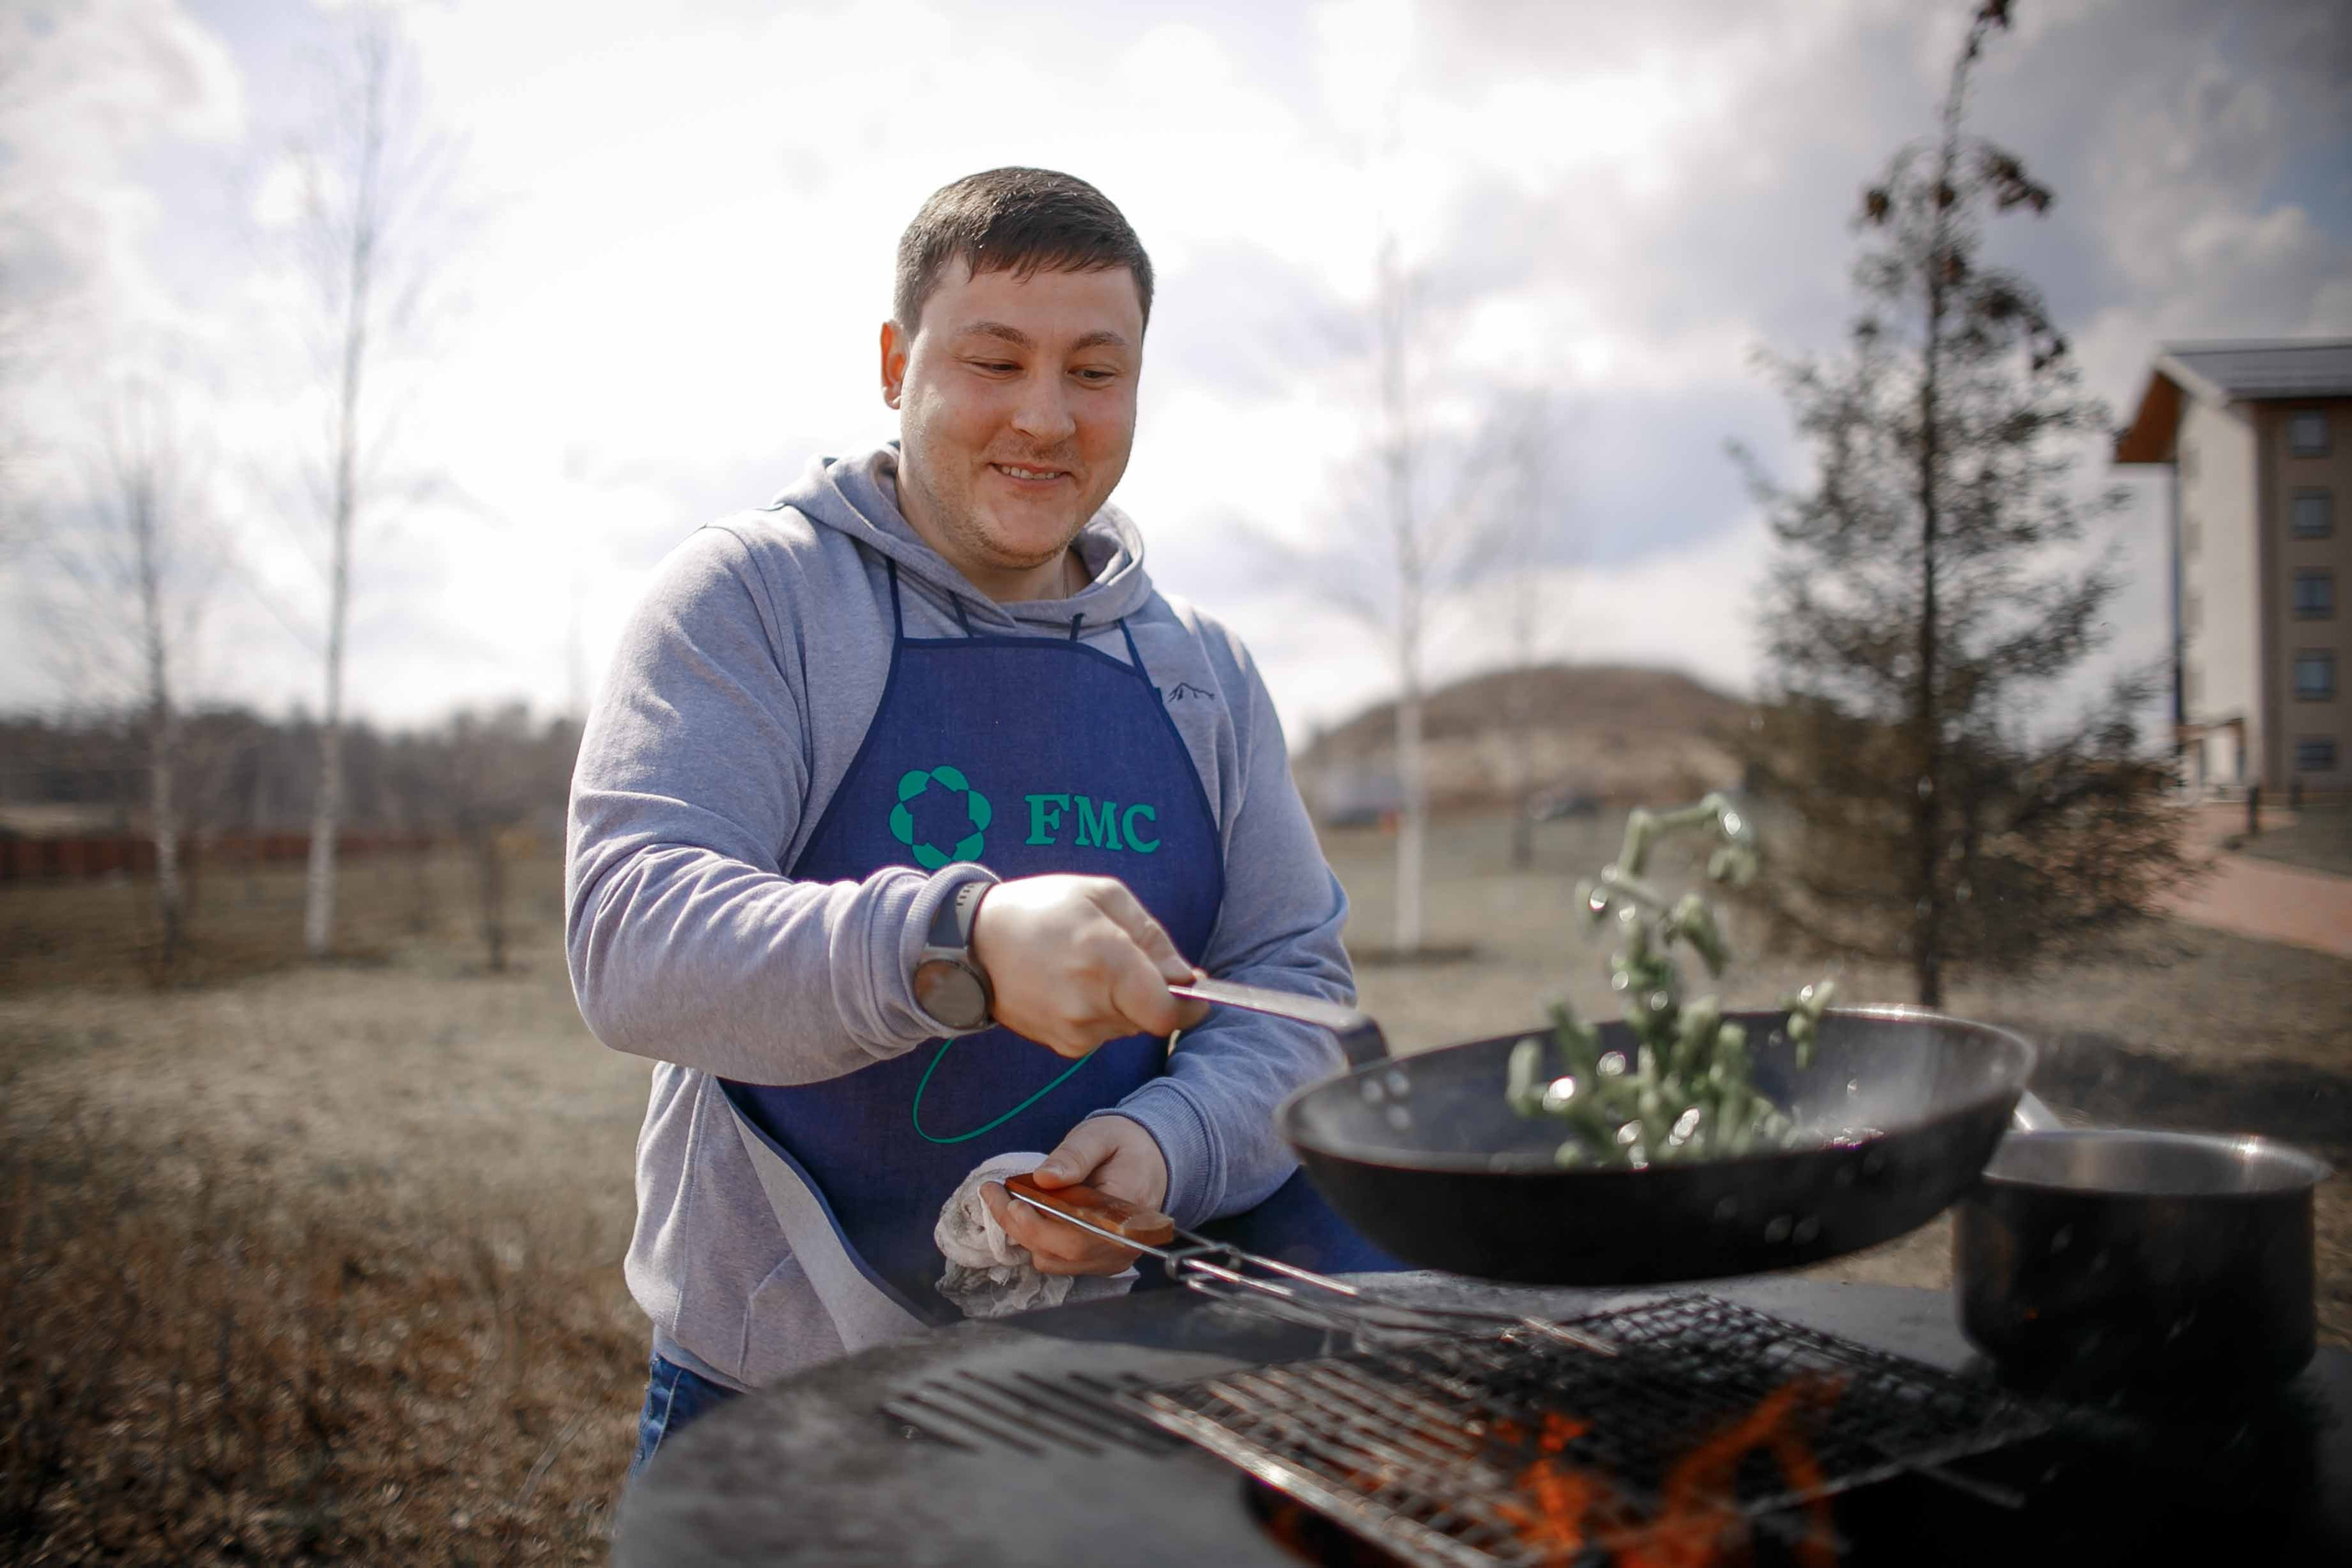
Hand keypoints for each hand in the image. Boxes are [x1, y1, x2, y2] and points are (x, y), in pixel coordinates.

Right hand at [968, 874, 1208, 1058]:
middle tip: (1122, 959)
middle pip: (1150, 1017)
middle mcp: (1090, 1002)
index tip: (1193, 990)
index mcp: (1106, 959)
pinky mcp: (1062, 1044)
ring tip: (1088, 967)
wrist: (972, 944)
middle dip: (1150, 993)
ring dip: (1123, 1002)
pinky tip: (1072, 986)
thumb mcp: (1103, 896)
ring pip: (1127, 1025)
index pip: (1166, 1011)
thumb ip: (1153, 937)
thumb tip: (1185, 977)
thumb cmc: (1042, 909)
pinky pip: (1103, 1033)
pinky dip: (1100, 1013)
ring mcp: (1074, 1030)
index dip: (1188, 1005)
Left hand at [981, 1116, 1168, 1276]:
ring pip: (1055, 1260)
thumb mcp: (1101, 1135)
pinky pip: (1058, 1261)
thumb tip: (1045, 1177)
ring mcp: (1111, 1259)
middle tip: (992, 1195)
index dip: (1040, 1225)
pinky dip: (1035, 1240)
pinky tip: (1023, 1214)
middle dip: (1020, 1226)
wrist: (1151, 1160)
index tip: (1012, 1201)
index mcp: (1128, 1212)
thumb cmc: (1126, 1145)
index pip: (1080, 1234)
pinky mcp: (1099, 1262)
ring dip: (1023, 1234)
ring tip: (1003, 1200)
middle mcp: (1122, 1244)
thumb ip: (1075, 1155)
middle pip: (1062, 1251)